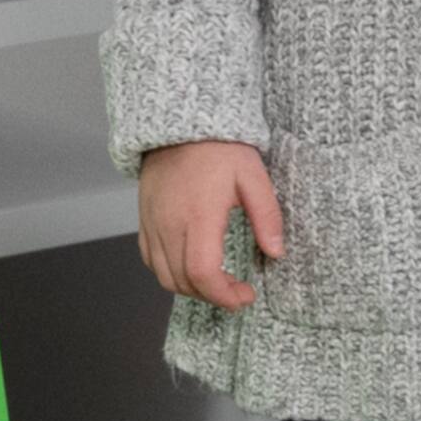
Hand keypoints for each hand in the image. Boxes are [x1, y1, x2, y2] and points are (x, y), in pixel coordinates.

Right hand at [135, 138, 283, 309]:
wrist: (179, 124)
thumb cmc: (219, 149)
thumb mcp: (253, 176)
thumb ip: (266, 216)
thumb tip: (276, 252)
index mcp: (199, 215)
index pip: (202, 273)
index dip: (224, 295)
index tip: (246, 295)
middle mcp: (169, 225)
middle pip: (183, 281)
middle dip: (213, 296)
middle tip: (237, 292)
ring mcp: (152, 224)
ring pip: (164, 276)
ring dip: (192, 289)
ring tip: (217, 283)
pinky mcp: (144, 220)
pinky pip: (151, 260)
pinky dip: (171, 273)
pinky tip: (191, 268)